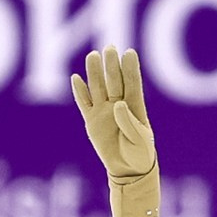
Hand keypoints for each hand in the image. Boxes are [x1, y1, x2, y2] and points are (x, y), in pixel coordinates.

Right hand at [71, 46, 156, 180]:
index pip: (132, 84)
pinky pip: (84, 104)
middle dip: (111, 65)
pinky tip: (76, 79)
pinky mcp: (92, 120)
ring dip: (95, 73)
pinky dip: (80, 92)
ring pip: (98, 88)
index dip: (130, 69)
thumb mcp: (139, 140)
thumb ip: (129, 122)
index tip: (129, 53)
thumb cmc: (140, 153)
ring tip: (93, 56)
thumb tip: (118, 104)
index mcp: (135, 107)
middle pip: (114, 81)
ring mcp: (104, 111)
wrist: (128, 169)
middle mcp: (118, 104)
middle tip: (109, 48)